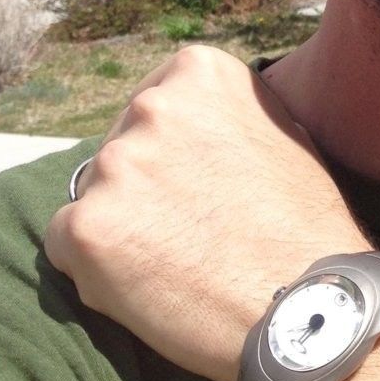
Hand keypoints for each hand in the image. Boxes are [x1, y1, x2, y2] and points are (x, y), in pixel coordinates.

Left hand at [44, 46, 367, 380]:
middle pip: (121, 148)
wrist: (312, 308)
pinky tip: (151, 287)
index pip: (153, 104)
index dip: (173, 152)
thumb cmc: (305, 226)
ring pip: (94, 197)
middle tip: (193, 232)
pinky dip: (96, 269)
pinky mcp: (87, 229)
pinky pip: (67, 245)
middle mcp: (151, 106)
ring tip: (180, 264)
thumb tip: (190, 119)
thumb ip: (224, 114)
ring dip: (123, 228)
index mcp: (199, 72)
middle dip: (145, 188)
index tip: (200, 185)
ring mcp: (116, 165)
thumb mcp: (280, 132)